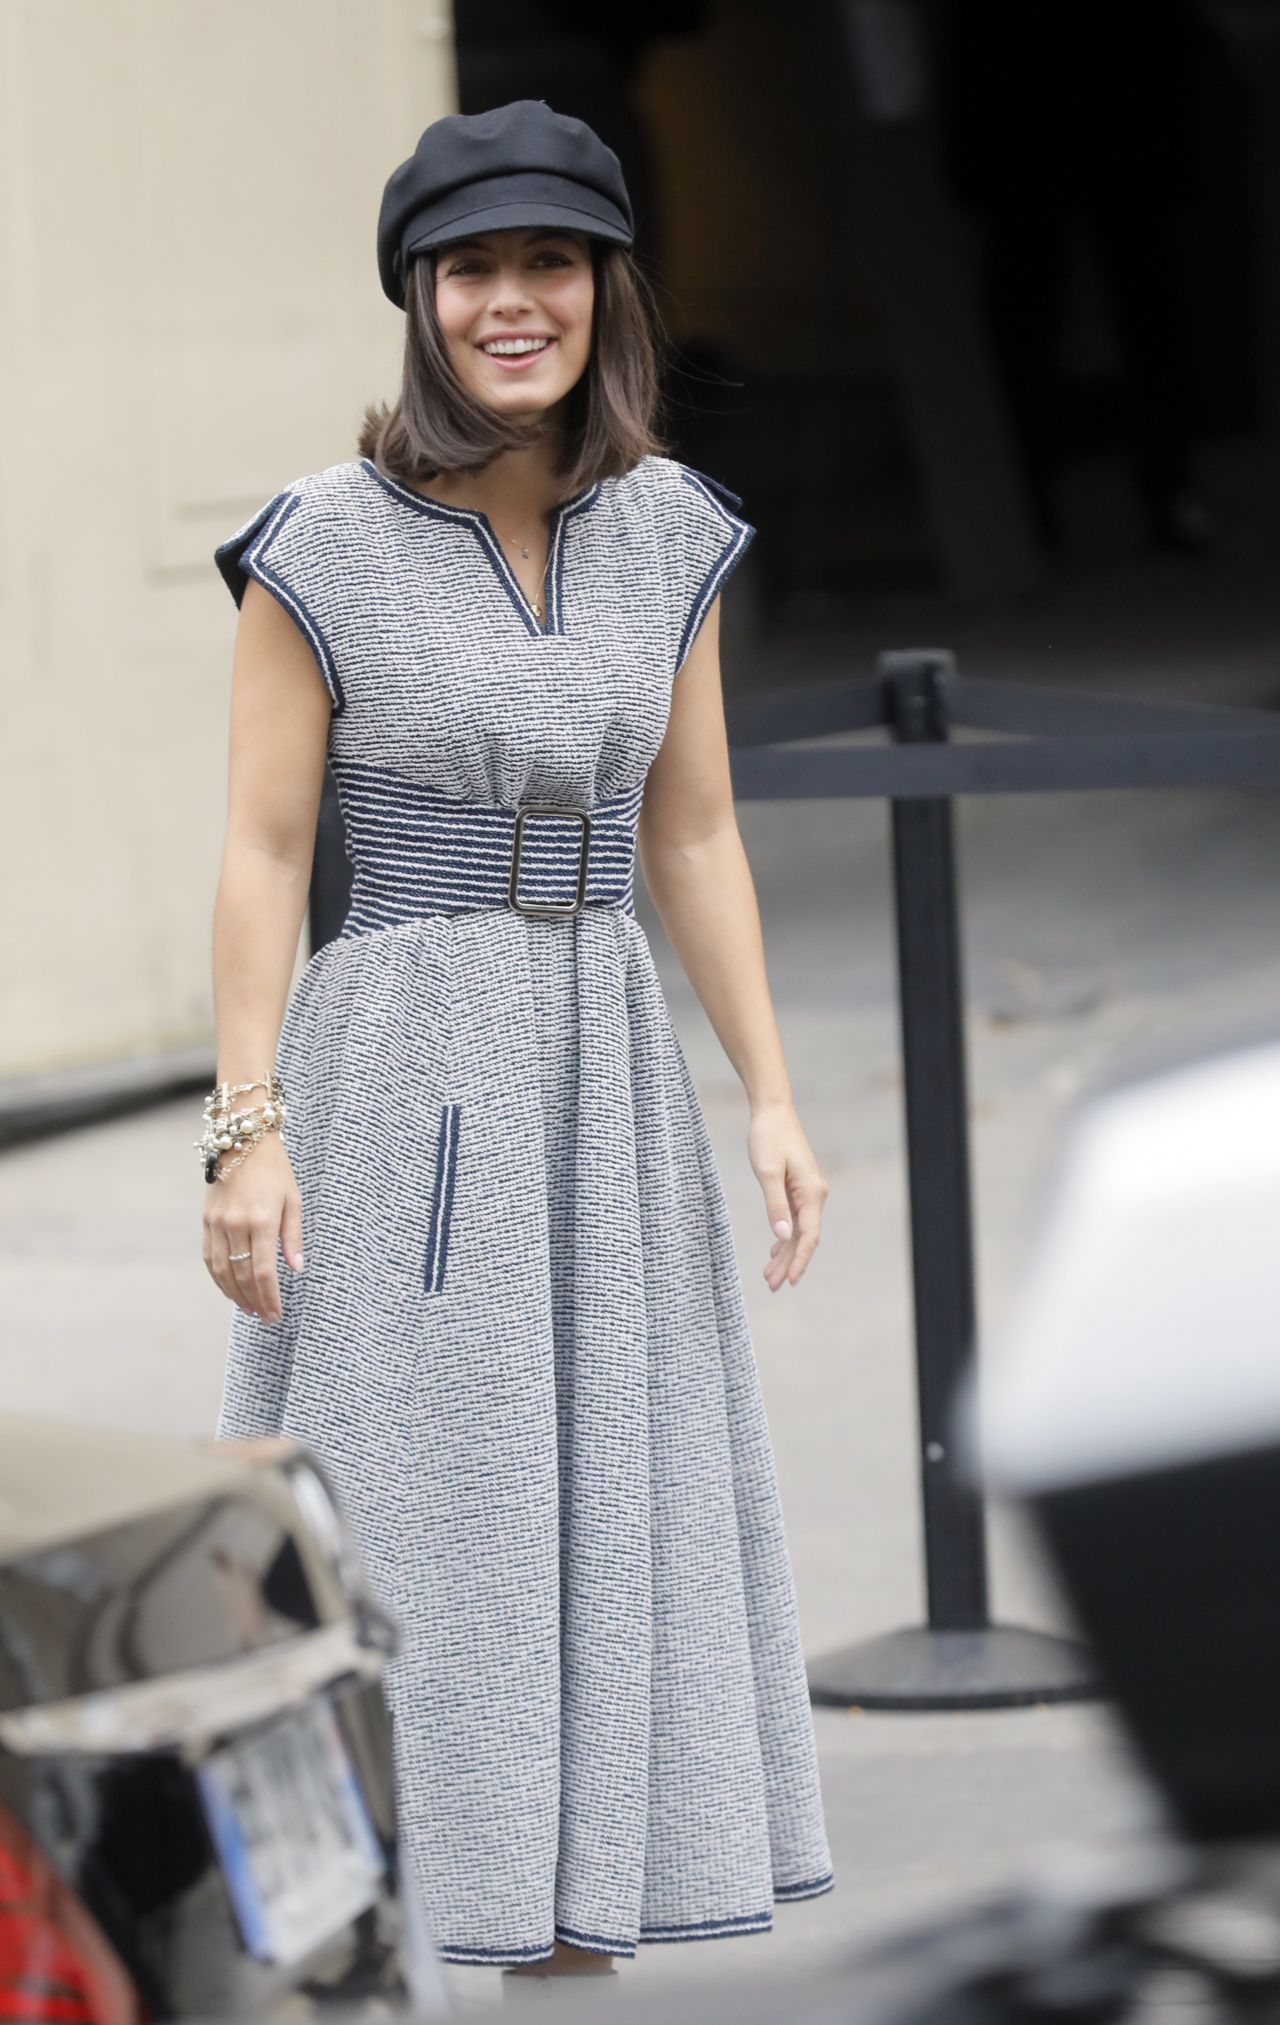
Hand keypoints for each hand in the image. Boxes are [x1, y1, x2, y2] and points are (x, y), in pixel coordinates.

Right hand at [203, 1132, 304, 1322]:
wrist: (242, 1141)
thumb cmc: (275, 1170)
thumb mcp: (293, 1200)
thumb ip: (293, 1237)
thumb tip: (297, 1269)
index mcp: (262, 1220)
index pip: (264, 1271)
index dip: (270, 1297)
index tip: (276, 1314)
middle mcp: (236, 1224)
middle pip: (243, 1275)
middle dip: (255, 1301)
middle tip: (265, 1318)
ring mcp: (217, 1223)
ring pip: (222, 1270)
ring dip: (234, 1294)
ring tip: (248, 1309)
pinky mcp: (206, 1220)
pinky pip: (209, 1257)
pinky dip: (218, 1277)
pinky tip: (229, 1289)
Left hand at [747, 1099, 827, 1290]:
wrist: (773, 1111)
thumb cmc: (768, 1137)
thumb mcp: (767, 1172)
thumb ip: (775, 1205)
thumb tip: (783, 1237)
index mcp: (812, 1193)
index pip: (809, 1236)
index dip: (800, 1260)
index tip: (790, 1281)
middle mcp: (815, 1194)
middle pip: (804, 1238)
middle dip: (789, 1263)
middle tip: (772, 1286)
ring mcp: (808, 1192)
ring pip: (799, 1231)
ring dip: (785, 1254)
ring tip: (770, 1276)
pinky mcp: (798, 1188)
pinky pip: (795, 1219)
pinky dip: (784, 1237)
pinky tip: (774, 1251)